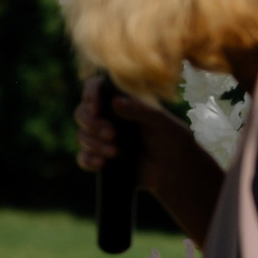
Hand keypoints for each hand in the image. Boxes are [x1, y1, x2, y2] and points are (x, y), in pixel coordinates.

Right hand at [74, 75, 227, 248]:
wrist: (175, 169)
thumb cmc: (171, 138)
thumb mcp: (160, 121)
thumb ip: (139, 110)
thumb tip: (115, 101)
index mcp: (121, 100)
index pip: (95, 88)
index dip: (90, 95)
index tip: (96, 108)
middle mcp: (107, 116)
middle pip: (82, 113)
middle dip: (92, 124)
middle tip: (112, 134)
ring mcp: (102, 138)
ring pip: (82, 136)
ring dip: (94, 144)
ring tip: (115, 152)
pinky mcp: (101, 158)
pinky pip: (83, 158)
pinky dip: (89, 160)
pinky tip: (102, 163)